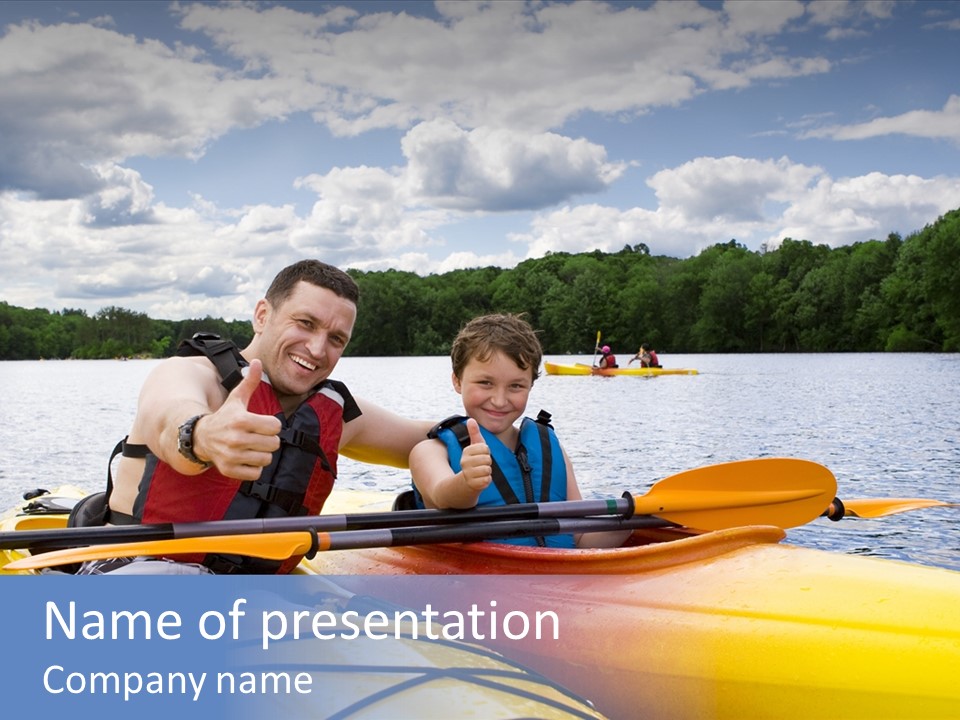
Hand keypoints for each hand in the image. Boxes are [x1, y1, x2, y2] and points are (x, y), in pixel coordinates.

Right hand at [194, 359, 281, 480]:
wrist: (201, 437)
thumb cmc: (225, 416)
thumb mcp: (236, 398)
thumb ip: (249, 381)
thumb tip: (257, 361)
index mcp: (241, 420)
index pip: (276, 426)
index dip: (271, 425)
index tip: (260, 424)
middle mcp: (236, 439)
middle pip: (274, 443)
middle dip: (268, 440)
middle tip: (256, 436)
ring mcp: (232, 456)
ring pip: (266, 459)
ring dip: (261, 454)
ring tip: (250, 447)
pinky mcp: (229, 470)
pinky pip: (256, 473)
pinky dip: (254, 468)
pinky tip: (245, 458)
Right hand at [459, 418, 492, 491]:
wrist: (467, 481)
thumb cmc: (474, 461)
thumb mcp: (474, 446)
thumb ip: (474, 433)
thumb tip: (470, 419)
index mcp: (466, 452)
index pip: (485, 448)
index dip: (486, 452)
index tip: (481, 455)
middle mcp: (465, 462)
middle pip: (487, 459)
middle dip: (487, 462)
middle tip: (481, 464)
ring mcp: (468, 473)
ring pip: (487, 469)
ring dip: (487, 471)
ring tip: (481, 472)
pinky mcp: (473, 484)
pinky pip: (487, 479)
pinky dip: (487, 480)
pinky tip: (481, 479)